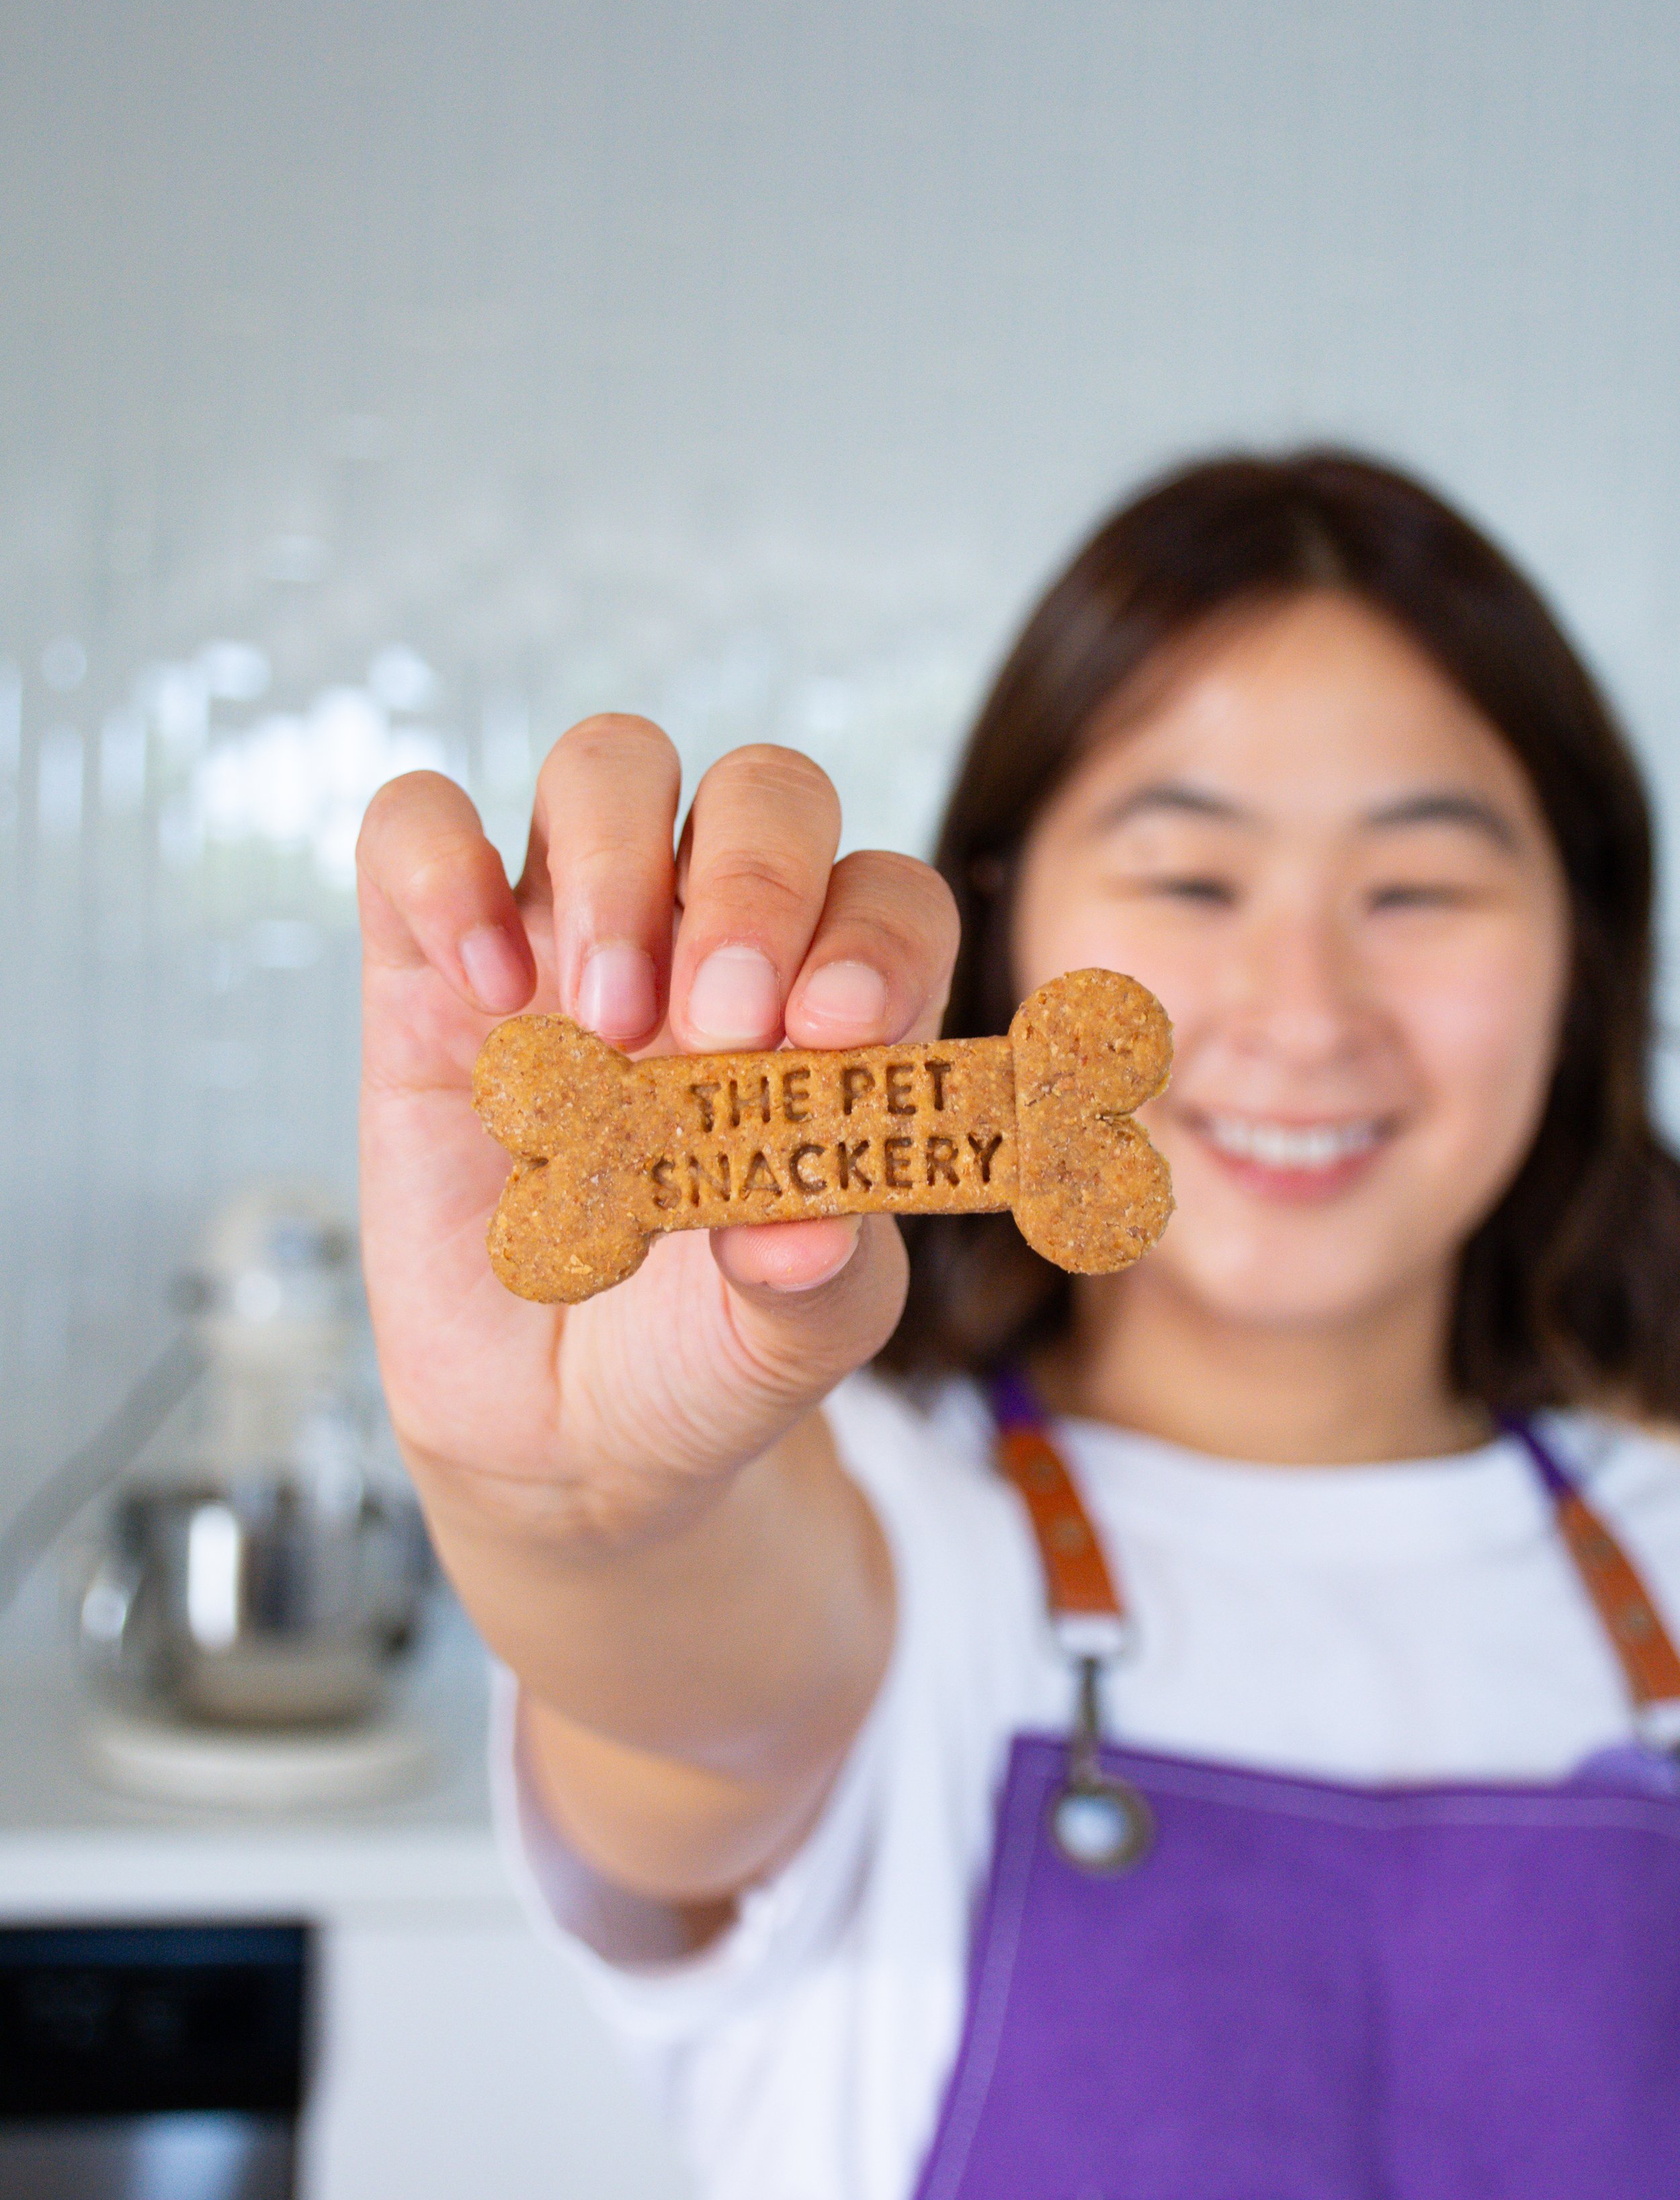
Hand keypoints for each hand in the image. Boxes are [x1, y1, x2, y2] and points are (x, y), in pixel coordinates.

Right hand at [356, 714, 956, 1654]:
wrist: (566, 1432)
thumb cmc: (711, 1348)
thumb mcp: (794, 1335)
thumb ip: (817, 1272)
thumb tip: (804, 1229)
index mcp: (834, 1004)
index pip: (886, 896)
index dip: (873, 934)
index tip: (836, 1029)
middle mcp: (715, 940)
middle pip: (762, 793)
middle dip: (755, 880)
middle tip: (723, 1022)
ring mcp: (572, 937)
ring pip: (606, 767)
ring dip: (616, 864)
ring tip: (606, 1021)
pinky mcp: (430, 966)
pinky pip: (417, 826)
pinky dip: (443, 866)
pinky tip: (483, 987)